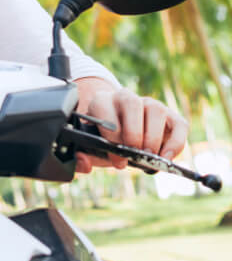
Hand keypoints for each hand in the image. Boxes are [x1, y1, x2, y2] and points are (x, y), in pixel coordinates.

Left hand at [74, 79, 188, 173]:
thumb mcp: (92, 148)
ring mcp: (150, 104)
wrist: (121, 134)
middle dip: (133, 133)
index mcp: (101, 101)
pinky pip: (179, 124)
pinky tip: (166, 158)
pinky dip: (176, 143)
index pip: (105, 110)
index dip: (112, 136)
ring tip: (149, 157)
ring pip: (155, 110)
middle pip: (131, 103)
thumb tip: (84, 163)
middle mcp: (125, 98)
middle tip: (134, 154)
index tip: (117, 159)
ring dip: (153, 137)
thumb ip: (82, 158)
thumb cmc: (105, 141)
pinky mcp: (171, 116)